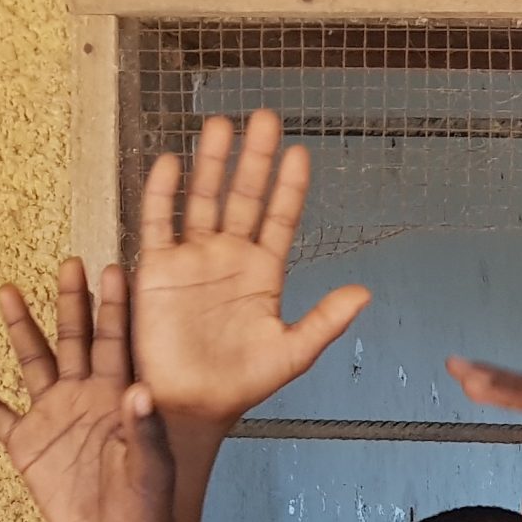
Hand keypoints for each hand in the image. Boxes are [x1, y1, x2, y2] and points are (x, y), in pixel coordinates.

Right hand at [0, 259, 176, 521]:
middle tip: (69, 263)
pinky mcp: (27, 446)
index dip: (115, 309)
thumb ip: (144, 429)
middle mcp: (85, 398)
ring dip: (21, 329)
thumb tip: (138, 389)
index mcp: (118, 398)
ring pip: (33, 363)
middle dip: (71, 303)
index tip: (113, 270)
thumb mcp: (152, 468)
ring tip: (7, 291)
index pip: (117, 344)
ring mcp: (53, 418)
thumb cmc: (148, 507)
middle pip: (74, 340)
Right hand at [133, 111, 369, 420]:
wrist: (192, 405)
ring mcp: (192, 258)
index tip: (301, 152)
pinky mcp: (156, 268)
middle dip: (254, 158)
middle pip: (243, 196)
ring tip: (220, 124)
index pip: (280, 218)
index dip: (289, 186)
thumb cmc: (241, 383)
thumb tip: (365, 293)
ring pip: (203, 198)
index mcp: (264, 273)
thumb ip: (326, 321)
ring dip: (211, 163)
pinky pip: (158, 222)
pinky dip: (162, 192)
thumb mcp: (292, 354)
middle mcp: (229, 256)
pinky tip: (171, 162)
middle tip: (264, 117)